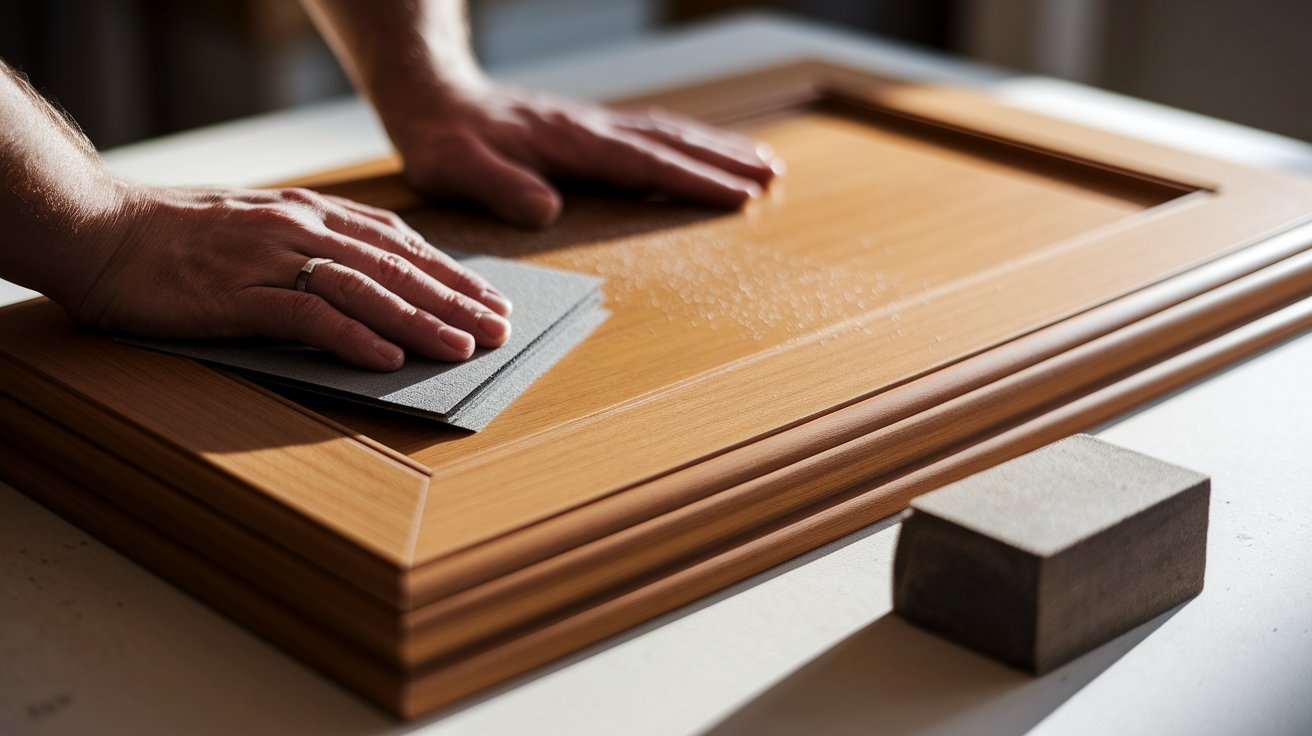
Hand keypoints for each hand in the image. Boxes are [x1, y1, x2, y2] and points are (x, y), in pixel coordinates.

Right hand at [69, 184, 511, 370]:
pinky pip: (306, 315)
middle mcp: (302, 230)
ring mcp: (272, 260)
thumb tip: (373, 280)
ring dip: (420, 320)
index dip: (452, 273)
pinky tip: (386, 358)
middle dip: (455, 300)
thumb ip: (316, 245)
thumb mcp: (262, 227)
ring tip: (463, 348)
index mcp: (312, 214)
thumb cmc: (181, 237)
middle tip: (500, 330)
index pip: (401, 245)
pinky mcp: (239, 294)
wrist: (102, 232)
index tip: (491, 299)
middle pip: (397, 268)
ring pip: (366, 290)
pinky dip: (352, 337)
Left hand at [388, 82, 783, 227]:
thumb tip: (546, 211)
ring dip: (715, 149)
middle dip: (724, 161)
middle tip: (774, 178)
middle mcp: (589, 128)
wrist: (429, 97)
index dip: (693, 180)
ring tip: (762, 164)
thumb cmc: (441, 140)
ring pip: (666, 133)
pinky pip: (649, 133)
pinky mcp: (585, 129)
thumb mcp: (456, 168)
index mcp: (569, 142)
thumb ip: (500, 188)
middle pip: (670, 142)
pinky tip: (701, 151)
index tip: (740, 196)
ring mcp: (590, 125)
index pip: (644, 163)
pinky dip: (685, 143)